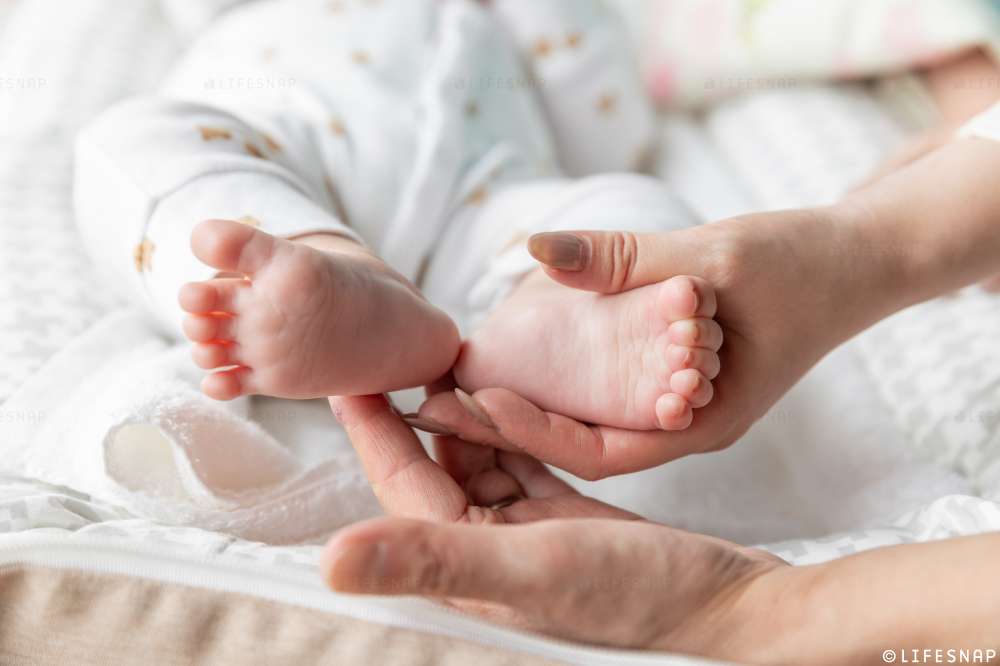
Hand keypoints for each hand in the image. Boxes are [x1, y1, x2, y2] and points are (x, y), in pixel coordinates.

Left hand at [322, 393, 788, 657]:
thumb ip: (433, 561)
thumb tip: (330, 563)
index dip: (370, 432)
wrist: (730, 601)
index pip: (400, 486)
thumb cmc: (638, 591)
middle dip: (413, 415)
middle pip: (433, 471)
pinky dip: (511, 430)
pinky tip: (507, 397)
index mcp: (466, 563)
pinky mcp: (563, 520)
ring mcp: (527, 536)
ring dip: (463, 416)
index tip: (346, 375)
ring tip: (449, 361)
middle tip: (401, 351)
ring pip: (478, 462)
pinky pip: (521, 463)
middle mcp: (488, 551)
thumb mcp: (531, 568)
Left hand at [410, 205, 897, 478]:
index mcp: (699, 421)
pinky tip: (517, 364)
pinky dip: (560, 384)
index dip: (527, 433)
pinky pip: (607, 395)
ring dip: (527, 408)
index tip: (461, 403)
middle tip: (429, 402)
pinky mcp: (677, 382)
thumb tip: (533, 248)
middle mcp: (684, 425)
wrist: (861, 261)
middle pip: (581, 444)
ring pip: (590, 424)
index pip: (595, 451)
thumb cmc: (804, 264)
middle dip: (508, 429)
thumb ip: (625, 260)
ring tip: (456, 387)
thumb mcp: (715, 255)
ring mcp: (681, 407)